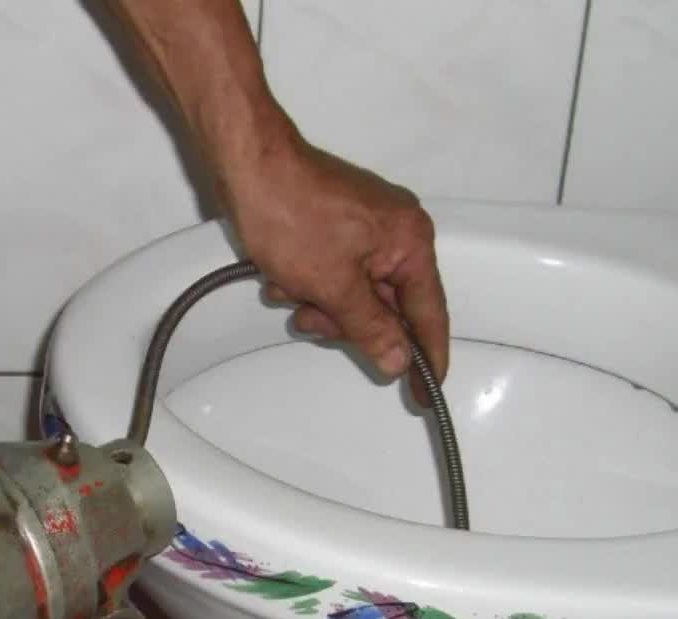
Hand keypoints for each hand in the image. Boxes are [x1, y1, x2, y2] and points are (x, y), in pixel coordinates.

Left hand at [221, 135, 449, 395]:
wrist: (248, 164)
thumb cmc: (291, 212)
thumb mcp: (334, 286)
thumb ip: (371, 328)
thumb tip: (400, 360)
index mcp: (410, 242)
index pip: (429, 314)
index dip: (427, 358)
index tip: (426, 394)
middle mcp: (398, 232)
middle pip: (388, 306)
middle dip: (346, 321)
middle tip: (314, 321)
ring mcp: (368, 226)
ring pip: (356, 293)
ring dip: (321, 302)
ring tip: (289, 288)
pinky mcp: (339, 224)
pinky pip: (336, 272)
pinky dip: (311, 282)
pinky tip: (282, 274)